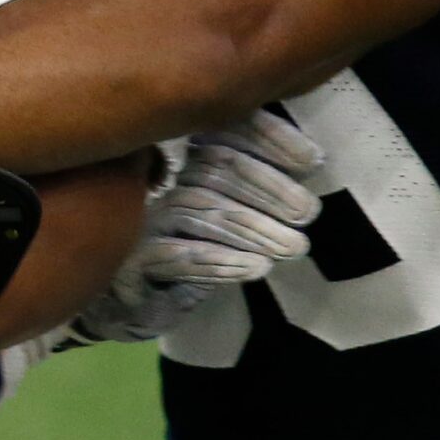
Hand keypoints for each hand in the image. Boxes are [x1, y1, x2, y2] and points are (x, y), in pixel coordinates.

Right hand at [71, 110, 322, 342]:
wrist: (138, 307)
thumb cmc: (199, 257)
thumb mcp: (239, 221)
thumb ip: (267, 189)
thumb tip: (310, 160)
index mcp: (191, 163)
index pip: (225, 133)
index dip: (267, 138)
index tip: (311, 159)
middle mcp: (162, 184)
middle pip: (213, 167)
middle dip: (268, 187)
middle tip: (307, 213)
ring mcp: (140, 221)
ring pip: (197, 208)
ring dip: (251, 228)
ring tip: (292, 247)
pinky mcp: (129, 261)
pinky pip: (174, 253)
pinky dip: (218, 260)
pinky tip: (255, 267)